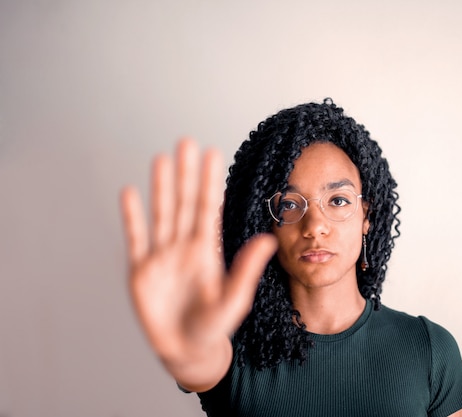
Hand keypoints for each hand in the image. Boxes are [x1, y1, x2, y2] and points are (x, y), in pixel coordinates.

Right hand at [119, 139, 276, 388]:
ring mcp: (161, 256)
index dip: (210, 181)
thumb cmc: (215, 326)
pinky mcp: (140, 271)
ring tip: (161, 158)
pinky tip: (130, 193)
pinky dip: (132, 218)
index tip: (213, 153)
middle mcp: (184, 247)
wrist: (188, 350)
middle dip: (186, 173)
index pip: (208, 208)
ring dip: (161, 187)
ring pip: (161, 214)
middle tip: (186, 141)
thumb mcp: (235, 298)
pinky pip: (135, 239)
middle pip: (184, 203)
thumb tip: (268, 239)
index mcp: (207, 250)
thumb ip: (247, 268)